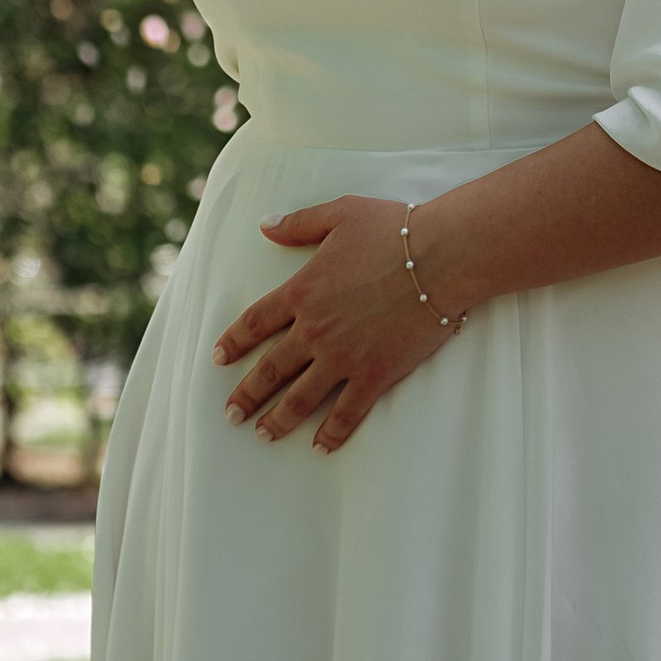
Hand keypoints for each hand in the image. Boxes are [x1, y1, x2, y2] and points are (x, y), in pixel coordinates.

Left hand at [213, 195, 465, 451]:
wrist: (441, 257)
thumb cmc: (394, 230)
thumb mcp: (340, 213)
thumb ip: (299, 223)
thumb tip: (264, 226)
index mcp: (302, 291)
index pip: (255, 323)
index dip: (233, 342)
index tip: (218, 359)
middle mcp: (314, 330)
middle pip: (269, 369)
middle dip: (247, 395)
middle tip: (230, 414)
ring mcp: (343, 357)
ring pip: (299, 398)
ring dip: (277, 420)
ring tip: (262, 435)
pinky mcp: (374, 375)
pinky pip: (346, 412)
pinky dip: (331, 433)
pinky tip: (319, 447)